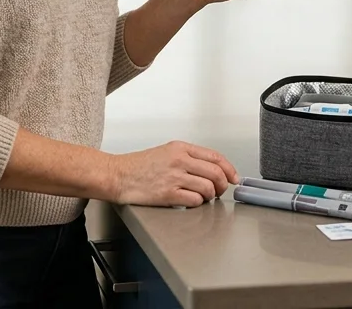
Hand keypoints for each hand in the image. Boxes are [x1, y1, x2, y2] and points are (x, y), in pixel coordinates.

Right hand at [108, 141, 240, 206]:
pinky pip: (194, 200)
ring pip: (208, 187)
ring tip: (203, 197)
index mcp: (180, 148)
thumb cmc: (138, 166)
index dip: (229, 169)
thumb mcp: (165, 152)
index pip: (215, 157)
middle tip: (220, 191)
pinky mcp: (168, 193)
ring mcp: (174, 177)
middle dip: (223, 185)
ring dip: (210, 196)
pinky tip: (190, 201)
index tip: (234, 177)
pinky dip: (197, 203)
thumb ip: (188, 158)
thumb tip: (211, 170)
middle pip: (216, 173)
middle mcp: (179, 160)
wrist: (117, 175)